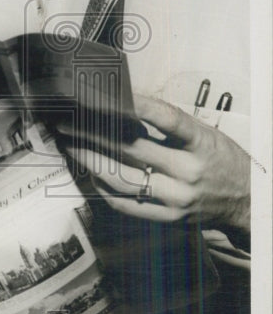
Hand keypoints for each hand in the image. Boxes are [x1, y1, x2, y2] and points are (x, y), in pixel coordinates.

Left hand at [60, 93, 250, 231]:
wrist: (246, 201)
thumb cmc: (220, 160)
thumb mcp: (204, 134)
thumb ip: (169, 124)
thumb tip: (124, 104)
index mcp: (201, 143)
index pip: (167, 118)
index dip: (136, 105)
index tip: (105, 95)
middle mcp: (189, 171)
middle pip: (132, 149)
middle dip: (93, 134)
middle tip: (67, 123)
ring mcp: (178, 197)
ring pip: (123, 179)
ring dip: (91, 162)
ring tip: (70, 148)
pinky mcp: (169, 218)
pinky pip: (128, 205)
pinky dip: (104, 189)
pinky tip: (89, 175)